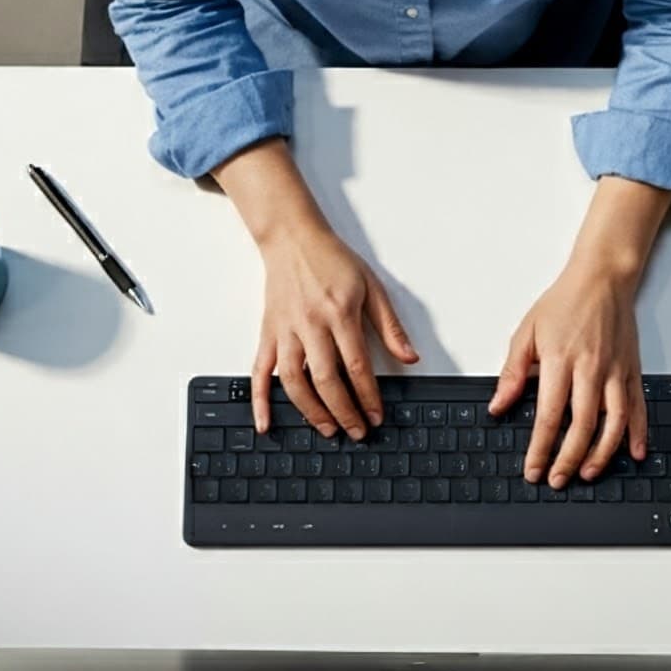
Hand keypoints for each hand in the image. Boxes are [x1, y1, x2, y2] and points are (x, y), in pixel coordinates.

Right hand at [253, 217, 418, 439]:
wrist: (292, 238)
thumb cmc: (332, 260)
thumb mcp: (371, 287)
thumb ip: (390, 326)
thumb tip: (410, 356)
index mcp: (339, 313)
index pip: (357, 365)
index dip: (368, 396)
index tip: (376, 415)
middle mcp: (310, 324)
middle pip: (326, 379)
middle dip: (344, 412)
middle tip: (356, 431)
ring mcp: (286, 330)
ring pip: (294, 381)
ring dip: (311, 411)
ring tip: (327, 429)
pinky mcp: (268, 333)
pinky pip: (260, 371)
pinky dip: (260, 401)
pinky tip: (265, 423)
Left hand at [491, 256, 647, 487]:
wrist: (602, 278)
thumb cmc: (564, 302)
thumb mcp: (527, 332)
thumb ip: (513, 372)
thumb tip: (498, 405)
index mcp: (560, 361)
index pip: (548, 416)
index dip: (540, 448)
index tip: (533, 469)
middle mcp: (591, 369)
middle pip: (581, 427)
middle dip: (568, 460)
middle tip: (557, 479)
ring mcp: (615, 372)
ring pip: (613, 423)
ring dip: (601, 453)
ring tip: (588, 473)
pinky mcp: (632, 371)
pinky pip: (638, 408)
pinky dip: (638, 433)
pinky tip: (633, 453)